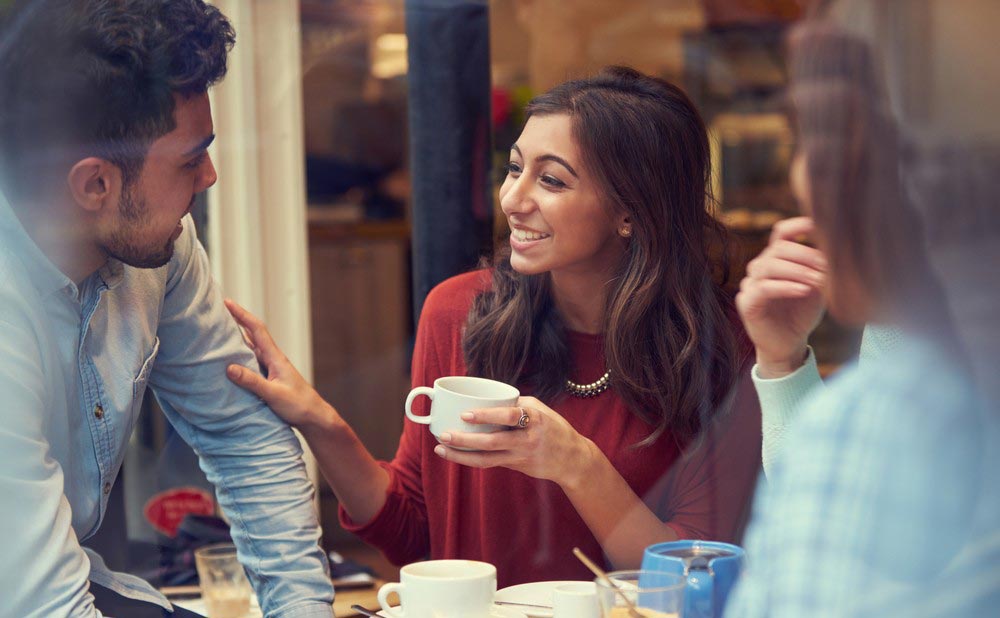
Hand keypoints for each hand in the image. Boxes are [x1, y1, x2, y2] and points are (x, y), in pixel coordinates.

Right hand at [224, 299, 337, 430]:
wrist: (314, 416)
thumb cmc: (298, 404)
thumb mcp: (274, 394)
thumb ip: (252, 381)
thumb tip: (229, 367)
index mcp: (275, 357)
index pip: (257, 329)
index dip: (241, 315)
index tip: (227, 302)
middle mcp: (273, 358)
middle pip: (252, 335)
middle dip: (236, 321)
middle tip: (218, 312)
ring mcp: (271, 367)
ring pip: (251, 348)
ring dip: (236, 339)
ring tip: (218, 332)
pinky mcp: (270, 377)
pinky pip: (251, 362)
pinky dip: (240, 356)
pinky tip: (230, 359)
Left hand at [432, 396, 596, 489]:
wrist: (572, 460)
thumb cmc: (554, 428)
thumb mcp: (541, 410)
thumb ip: (516, 404)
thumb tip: (489, 399)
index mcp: (535, 420)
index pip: (509, 417)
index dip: (486, 416)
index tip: (465, 414)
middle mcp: (527, 440)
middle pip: (492, 442)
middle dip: (465, 439)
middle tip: (444, 434)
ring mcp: (520, 457)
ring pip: (486, 459)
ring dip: (461, 455)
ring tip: (441, 448)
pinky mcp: (515, 467)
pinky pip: (489, 463)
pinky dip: (470, 459)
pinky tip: (455, 454)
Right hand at [736, 217, 826, 377]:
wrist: (788, 345)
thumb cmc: (802, 314)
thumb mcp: (817, 287)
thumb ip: (820, 268)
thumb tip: (835, 249)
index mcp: (776, 259)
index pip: (781, 233)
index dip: (799, 225)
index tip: (820, 226)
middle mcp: (759, 267)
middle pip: (778, 248)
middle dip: (805, 255)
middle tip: (827, 266)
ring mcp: (750, 284)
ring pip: (770, 266)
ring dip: (797, 271)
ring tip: (818, 280)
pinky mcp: (747, 302)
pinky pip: (764, 288)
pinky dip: (786, 287)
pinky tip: (803, 290)